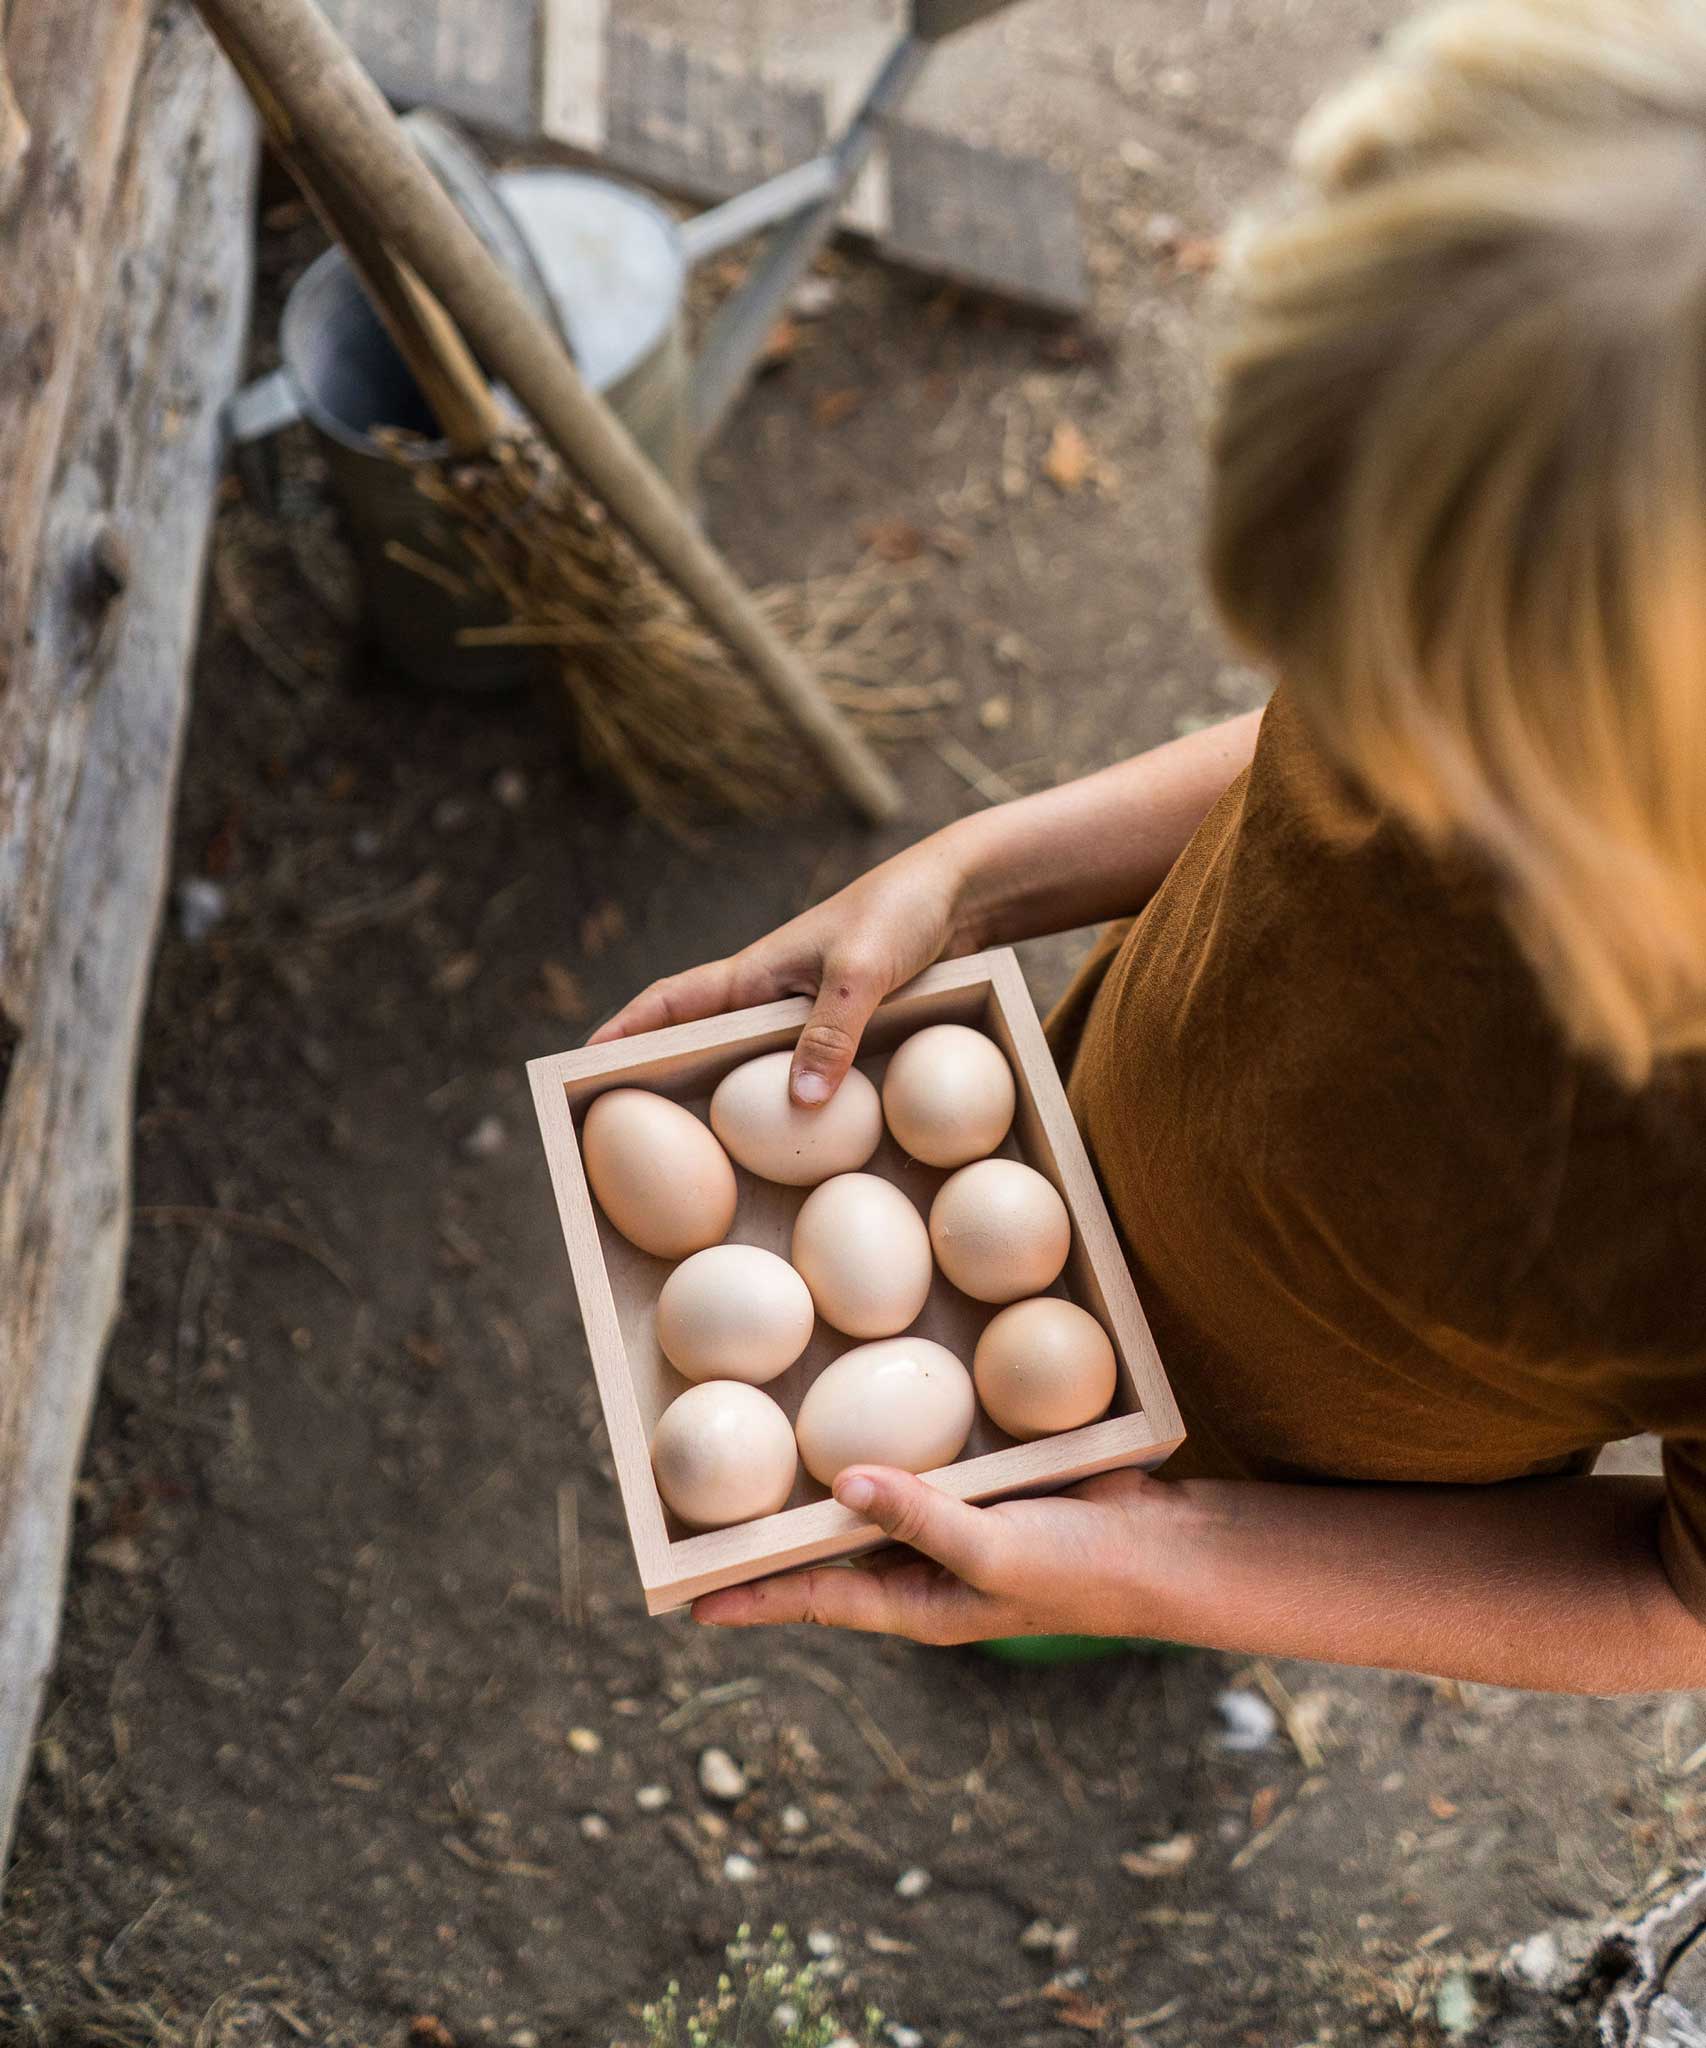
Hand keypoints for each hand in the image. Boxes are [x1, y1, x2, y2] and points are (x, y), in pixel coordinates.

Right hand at [588, 836, 979, 1103]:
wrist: (961, 893)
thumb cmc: (901, 915)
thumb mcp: (863, 973)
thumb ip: (832, 1032)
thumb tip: (799, 1103)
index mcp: (755, 975)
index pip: (671, 1003)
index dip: (625, 1032)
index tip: (583, 1066)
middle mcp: (769, 996)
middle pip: (698, 1041)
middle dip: (658, 1076)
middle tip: (625, 1129)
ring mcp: (804, 1013)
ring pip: (749, 1062)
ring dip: (723, 1096)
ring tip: (693, 1151)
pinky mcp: (843, 1026)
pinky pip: (800, 1069)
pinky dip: (785, 1100)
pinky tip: (794, 1137)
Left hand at [691, 1465, 1179, 1644]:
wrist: (1161, 1547)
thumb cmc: (1078, 1569)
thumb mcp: (992, 1549)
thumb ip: (919, 1519)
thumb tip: (838, 1486)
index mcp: (917, 1603)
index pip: (816, 1600)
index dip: (753, 1598)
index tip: (689, 1601)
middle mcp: (923, 1568)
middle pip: (829, 1556)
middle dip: (771, 1544)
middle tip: (704, 1520)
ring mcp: (950, 1526)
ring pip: (868, 1508)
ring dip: (821, 1492)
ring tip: (757, 1465)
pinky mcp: (979, 1487)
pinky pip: (917, 1470)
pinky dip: (884, 1450)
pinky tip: (856, 1414)